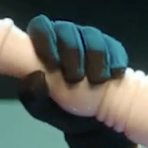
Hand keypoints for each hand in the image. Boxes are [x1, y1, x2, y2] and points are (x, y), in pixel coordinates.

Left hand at [17, 16, 136, 147]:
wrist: (94, 120)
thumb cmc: (64, 109)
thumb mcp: (43, 108)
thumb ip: (33, 94)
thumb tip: (35, 76)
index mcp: (46, 45)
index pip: (41, 27)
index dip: (45, 39)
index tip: (52, 62)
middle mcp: (68, 37)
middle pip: (67, 30)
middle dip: (71, 53)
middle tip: (75, 77)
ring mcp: (91, 41)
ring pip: (92, 37)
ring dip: (95, 60)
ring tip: (96, 81)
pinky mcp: (113, 50)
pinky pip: (114, 49)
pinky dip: (114, 63)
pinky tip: (113, 77)